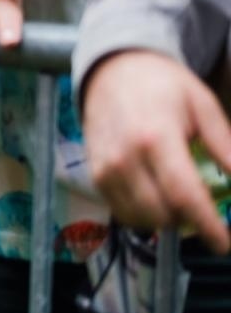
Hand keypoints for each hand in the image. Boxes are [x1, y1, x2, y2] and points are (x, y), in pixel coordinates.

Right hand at [83, 50, 230, 252]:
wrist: (113, 70)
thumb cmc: (163, 86)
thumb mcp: (204, 107)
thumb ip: (226, 148)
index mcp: (155, 137)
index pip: (184, 195)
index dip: (208, 225)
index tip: (224, 242)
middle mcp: (124, 158)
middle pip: (162, 214)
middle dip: (190, 223)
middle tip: (205, 213)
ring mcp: (105, 169)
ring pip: (140, 219)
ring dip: (167, 221)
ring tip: (181, 203)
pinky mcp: (95, 175)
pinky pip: (122, 212)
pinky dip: (144, 215)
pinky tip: (157, 198)